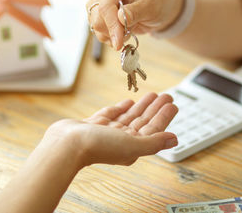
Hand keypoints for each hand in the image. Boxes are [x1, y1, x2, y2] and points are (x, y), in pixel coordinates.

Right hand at [41, 92, 177, 166]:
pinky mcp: (94, 125)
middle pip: (143, 122)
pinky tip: (129, 101)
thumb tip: (174, 139)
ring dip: (142, 106)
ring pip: (129, 117)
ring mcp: (107, 132)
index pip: (153, 129)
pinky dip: (122, 108)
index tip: (172, 104)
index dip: (164, 117)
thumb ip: (154, 142)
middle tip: (166, 96)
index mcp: (132, 147)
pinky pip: (112, 114)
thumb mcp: (132, 144)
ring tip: (152, 95)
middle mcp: (121, 141)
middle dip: (155, 109)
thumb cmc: (98, 146)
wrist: (67, 144)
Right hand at [86, 0, 182, 49]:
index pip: (106, 5)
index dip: (111, 25)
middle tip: (128, 35)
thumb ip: (135, 12)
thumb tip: (120, 18)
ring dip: (111, 34)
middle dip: (112, 31)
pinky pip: (97, 29)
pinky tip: (121, 33)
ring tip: (128, 31)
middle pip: (97, 17)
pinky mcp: (96, 12)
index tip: (119, 42)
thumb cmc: (156, 0)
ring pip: (95, 25)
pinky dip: (109, 36)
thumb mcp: (151, 6)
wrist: (157, 4)